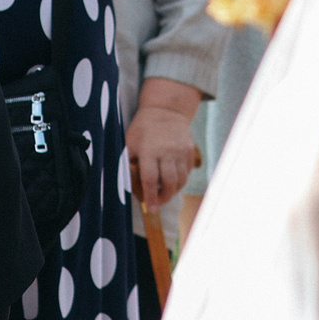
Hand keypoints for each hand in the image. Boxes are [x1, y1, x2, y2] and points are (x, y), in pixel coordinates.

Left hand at [125, 81, 202, 207]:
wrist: (166, 111)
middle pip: (169, 182)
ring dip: (173, 191)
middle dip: (164, 198)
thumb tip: (127, 188)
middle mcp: (168, 151)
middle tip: (158, 204)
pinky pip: (187, 173)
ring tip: (165, 194)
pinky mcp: (190, 151)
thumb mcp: (130, 143)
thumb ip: (129, 164)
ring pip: (181, 180)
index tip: (150, 208)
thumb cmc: (142, 130)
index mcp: (149, 150)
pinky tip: (172, 182)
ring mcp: (181, 151)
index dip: (150, 196)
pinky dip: (181, 181)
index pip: (150, 179)